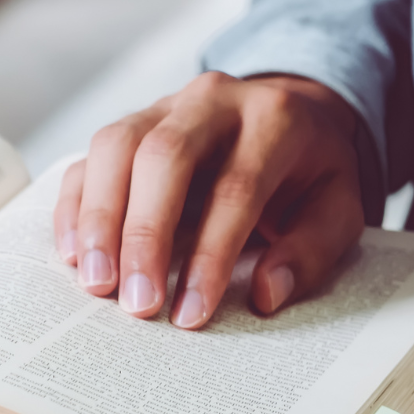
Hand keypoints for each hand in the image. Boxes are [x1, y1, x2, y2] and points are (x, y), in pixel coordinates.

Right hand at [52, 72, 364, 328]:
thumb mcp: (339, 208)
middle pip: (164, 157)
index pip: (236, 187)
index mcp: (275, 118)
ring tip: (97, 284)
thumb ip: (311, 251)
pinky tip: (75, 256)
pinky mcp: (127, 127)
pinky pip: (87, 159)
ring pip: (114, 147)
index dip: (210, 255)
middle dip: (144, 235)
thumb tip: (264, 293)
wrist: (290, 113)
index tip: (191, 313)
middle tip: (136, 301)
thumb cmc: (308, 173)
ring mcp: (161, 106)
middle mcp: (212, 100)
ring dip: (99, 220)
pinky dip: (75, 208)